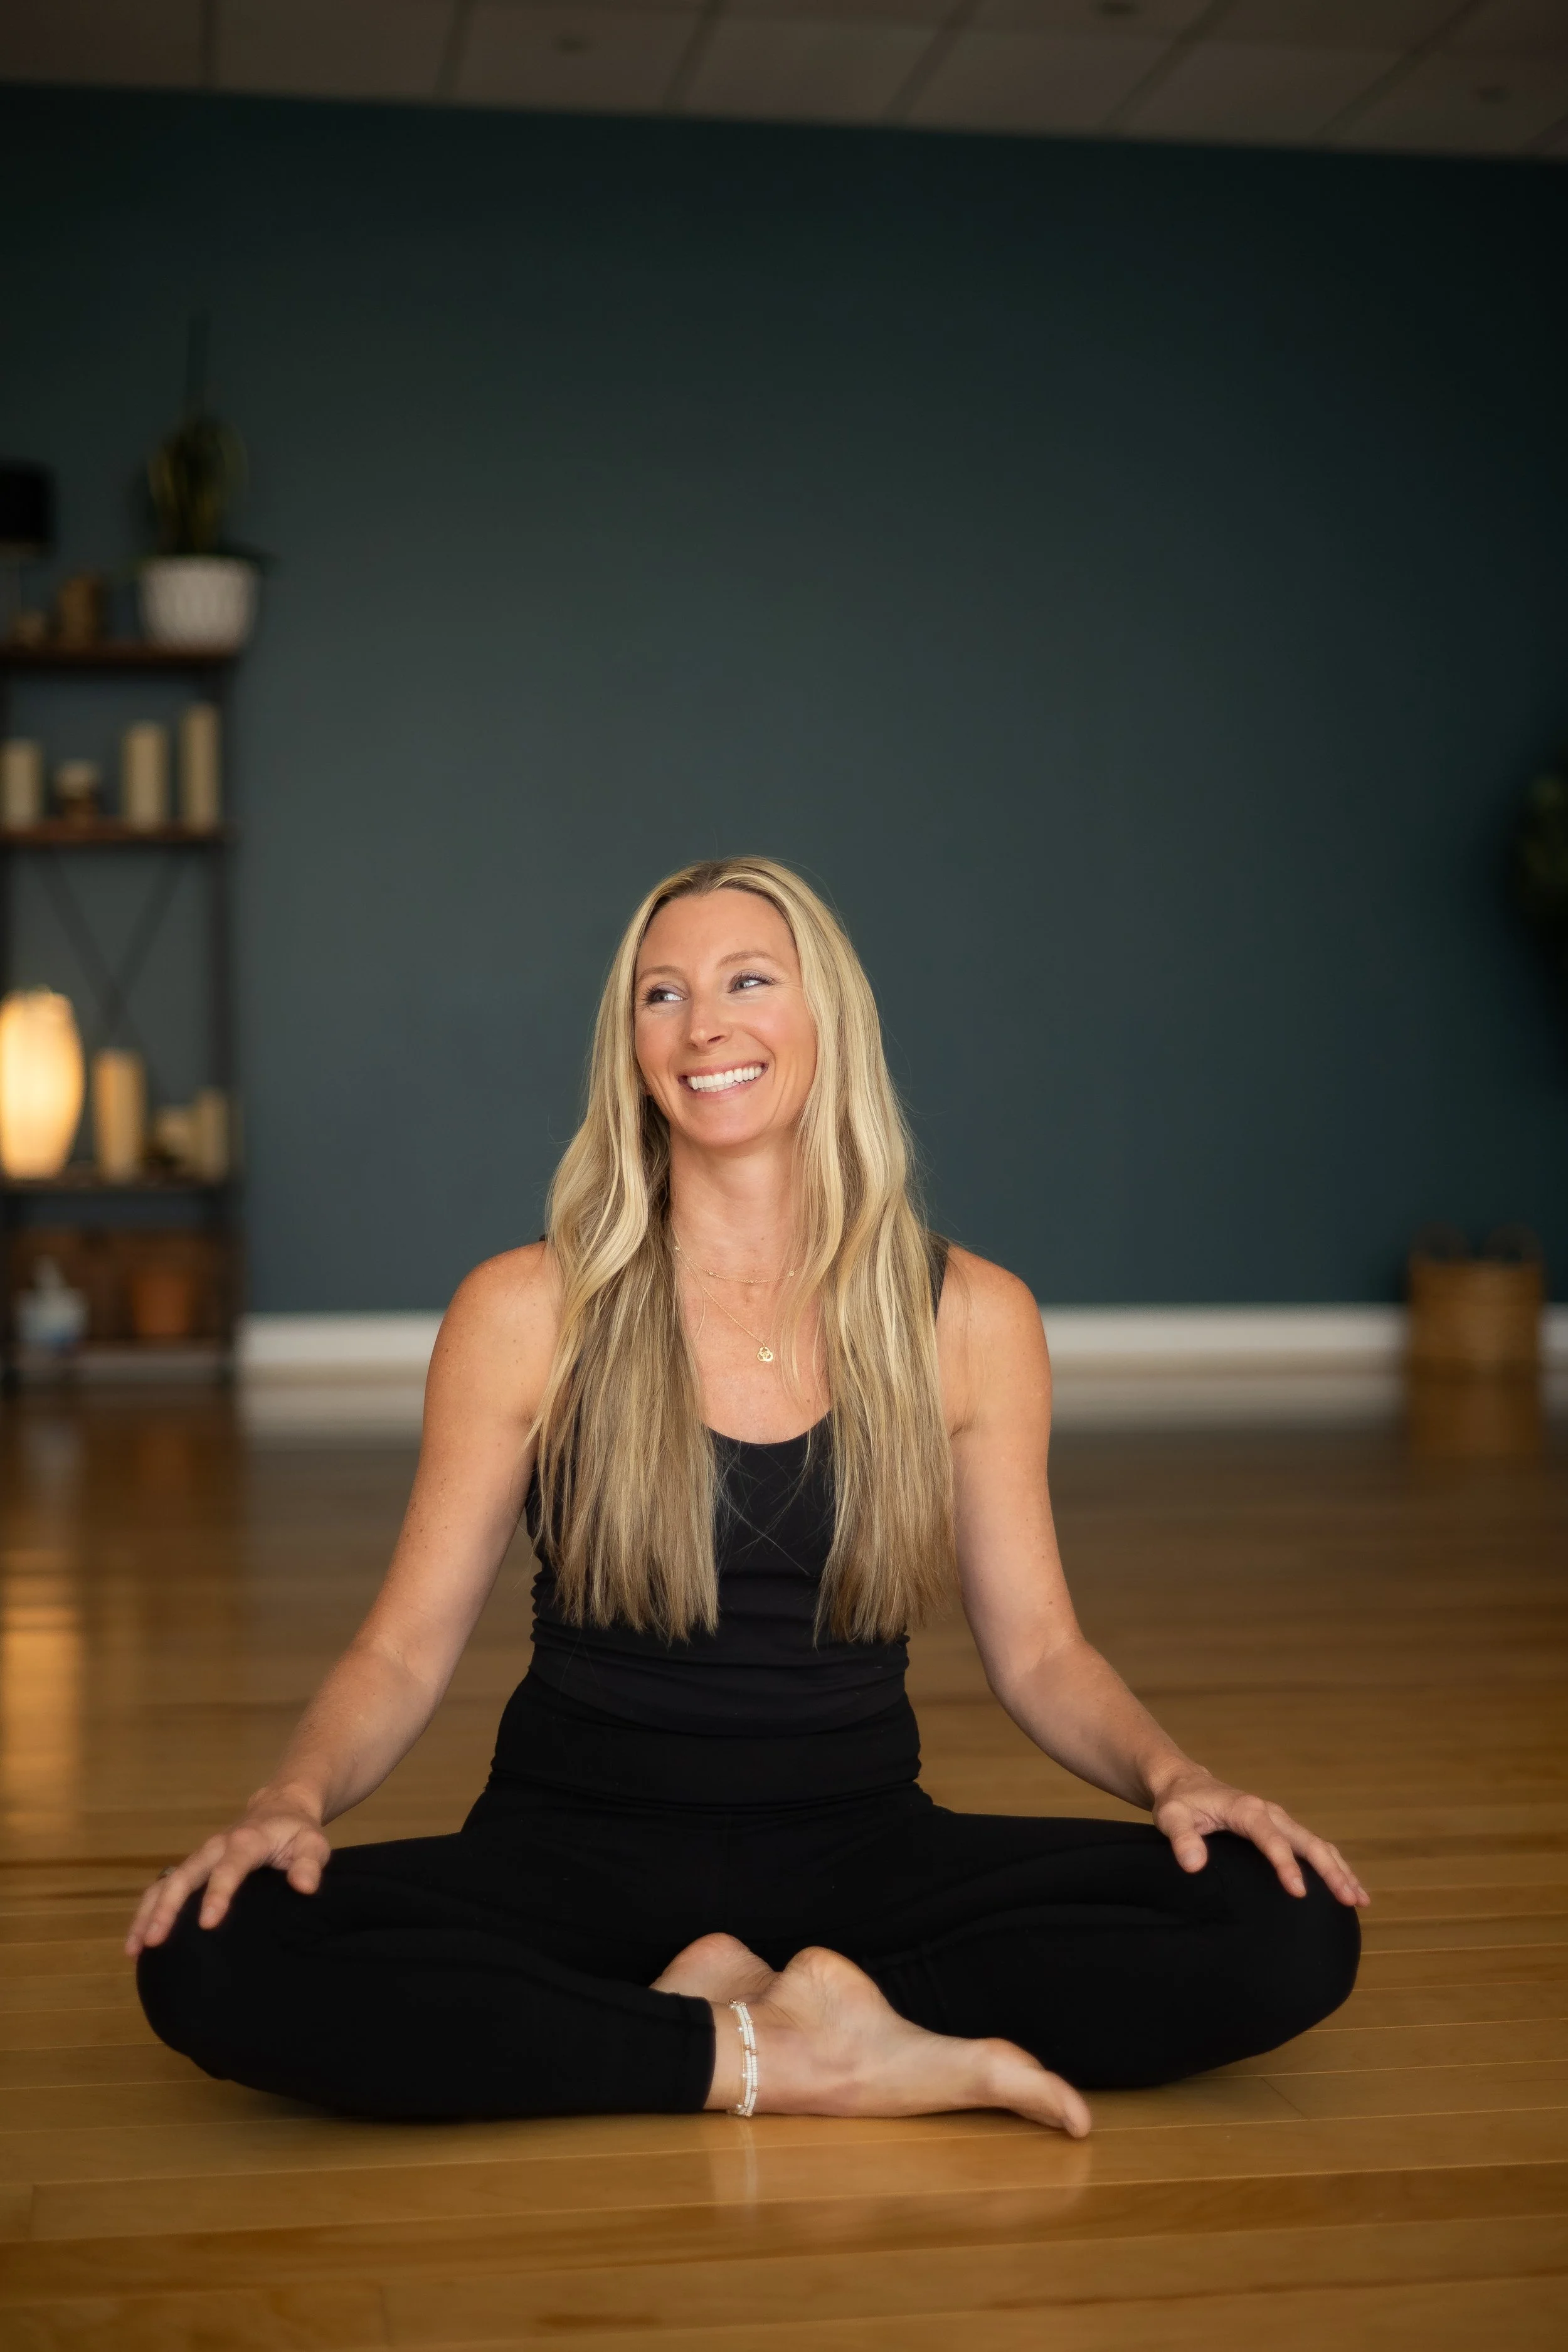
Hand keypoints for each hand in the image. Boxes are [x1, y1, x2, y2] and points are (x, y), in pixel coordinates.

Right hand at [125, 1796, 330, 1956]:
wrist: (279, 1806)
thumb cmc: (296, 1830)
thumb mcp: (312, 1842)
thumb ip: (309, 1863)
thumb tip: (304, 1885)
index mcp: (246, 1842)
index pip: (229, 1868)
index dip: (218, 1894)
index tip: (207, 1923)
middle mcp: (215, 1848)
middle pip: (183, 1877)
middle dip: (166, 1909)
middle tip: (154, 1941)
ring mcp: (200, 1858)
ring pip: (165, 1883)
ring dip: (148, 1914)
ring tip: (134, 1949)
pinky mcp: (194, 1868)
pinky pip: (164, 1888)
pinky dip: (148, 1913)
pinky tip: (138, 1943)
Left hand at [1151, 1769, 1367, 1908]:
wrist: (1185, 1783)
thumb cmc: (1179, 1802)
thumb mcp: (1171, 1817)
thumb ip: (1181, 1838)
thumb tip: (1193, 1864)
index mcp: (1246, 1810)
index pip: (1271, 1838)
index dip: (1285, 1864)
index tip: (1299, 1892)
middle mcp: (1269, 1813)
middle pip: (1307, 1842)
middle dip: (1330, 1871)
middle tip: (1349, 1900)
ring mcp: (1279, 1820)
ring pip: (1317, 1845)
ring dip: (1340, 1870)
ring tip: (1360, 1900)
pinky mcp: (1281, 1829)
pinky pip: (1313, 1847)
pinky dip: (1333, 1865)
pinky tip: (1348, 1887)